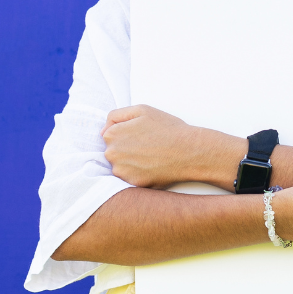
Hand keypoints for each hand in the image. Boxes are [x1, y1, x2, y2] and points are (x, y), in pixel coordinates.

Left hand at [102, 104, 241, 188]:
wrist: (188, 150)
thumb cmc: (167, 128)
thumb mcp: (142, 110)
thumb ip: (116, 116)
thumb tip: (104, 130)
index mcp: (112, 134)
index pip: (110, 135)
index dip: (126, 133)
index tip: (141, 135)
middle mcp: (112, 154)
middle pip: (113, 152)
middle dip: (127, 149)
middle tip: (148, 146)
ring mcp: (121, 171)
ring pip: (121, 167)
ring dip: (132, 163)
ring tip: (151, 156)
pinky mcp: (133, 183)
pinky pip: (131, 179)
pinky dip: (140, 174)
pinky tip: (153, 167)